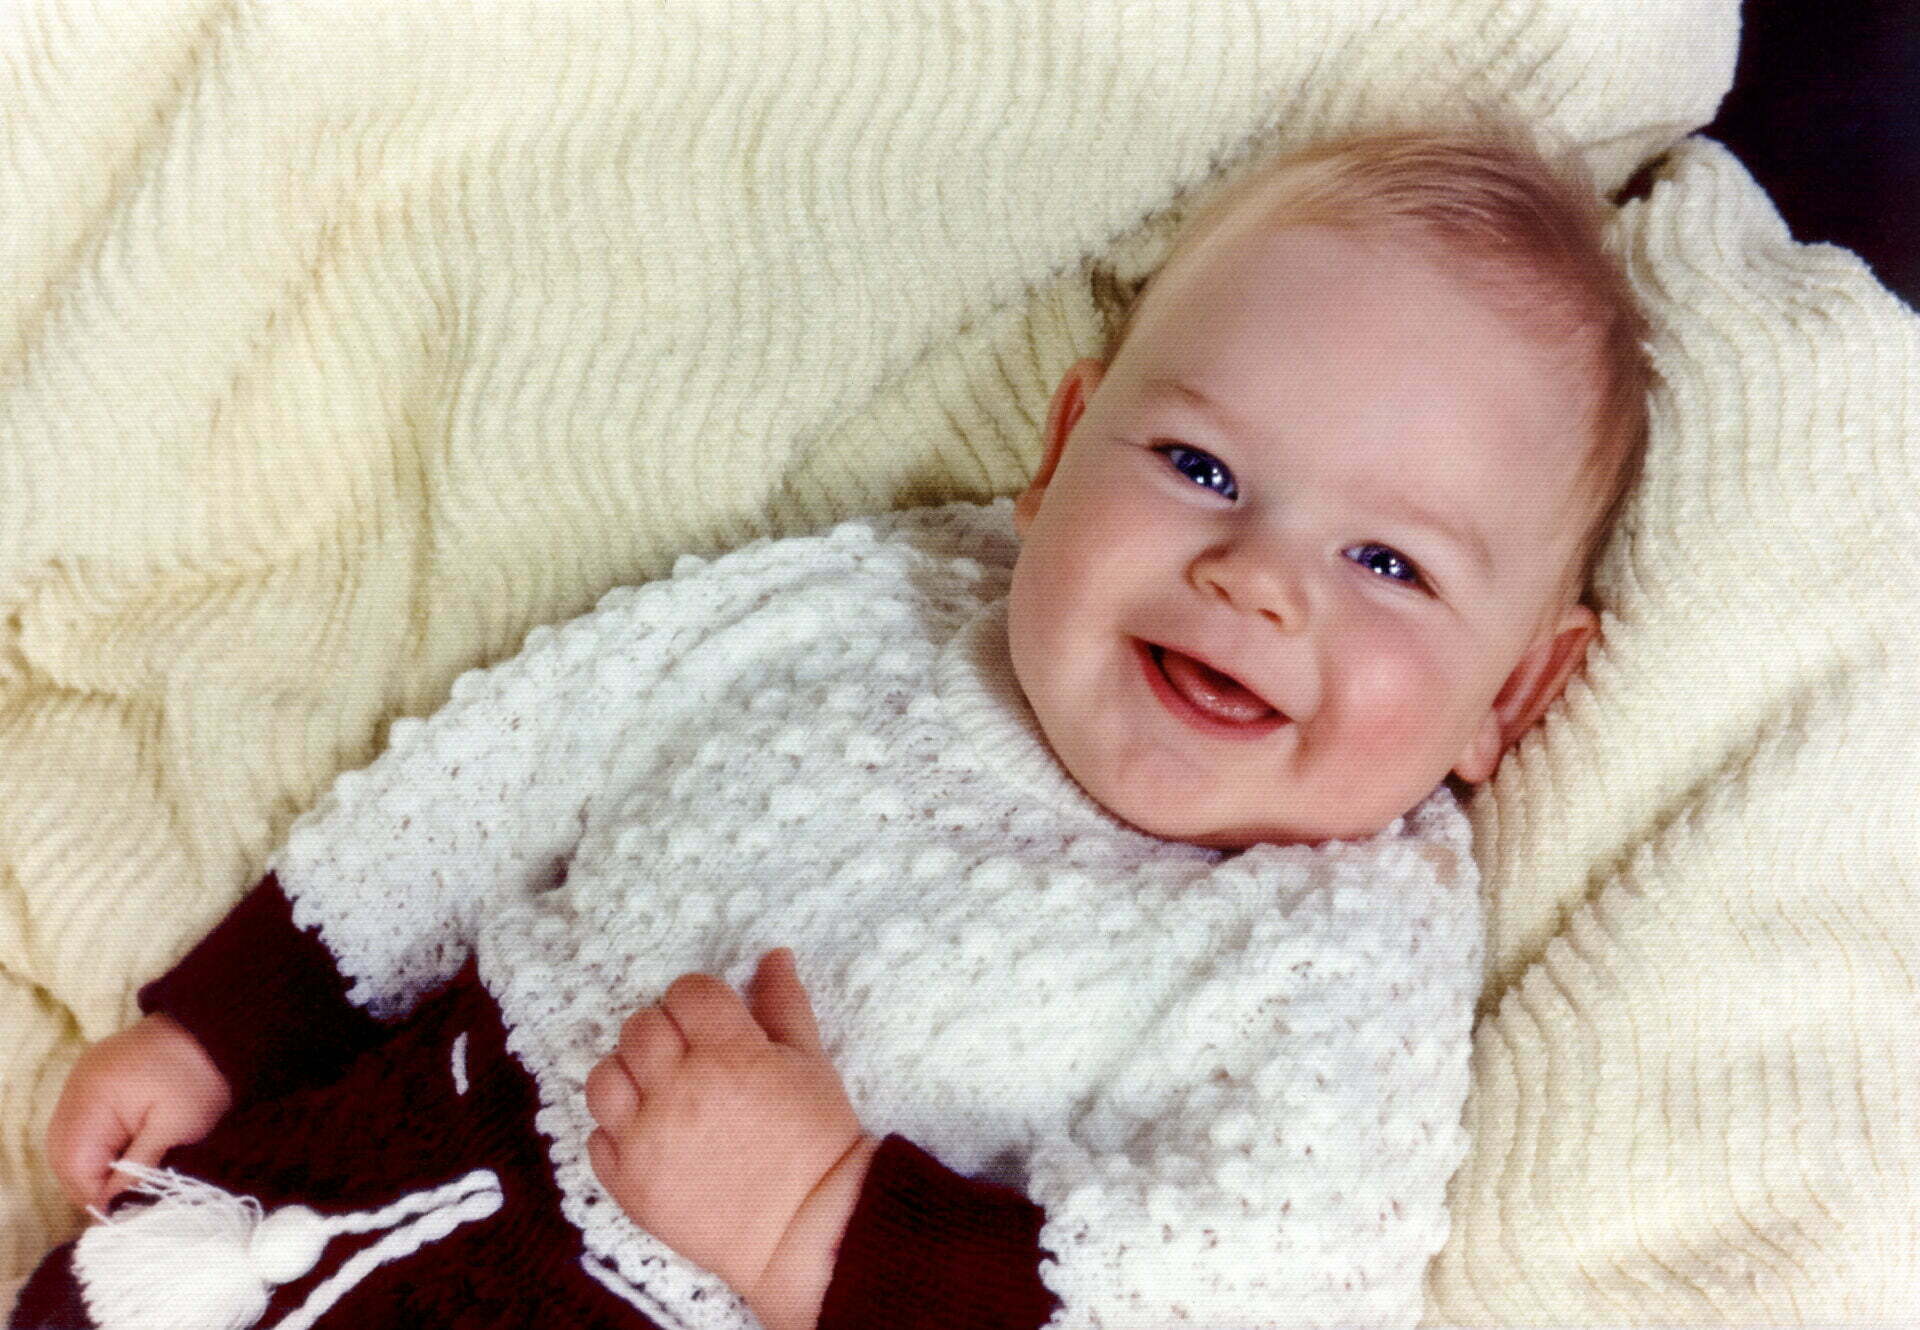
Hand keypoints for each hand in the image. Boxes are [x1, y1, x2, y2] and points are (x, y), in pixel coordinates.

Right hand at [46, 1013, 233, 1212]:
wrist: (216, 1023)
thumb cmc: (202, 1076)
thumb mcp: (176, 1128)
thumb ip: (139, 1167)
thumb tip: (112, 1204)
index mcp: (93, 1099)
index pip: (75, 1165)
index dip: (96, 1195)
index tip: (121, 1213)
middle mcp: (76, 1089)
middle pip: (64, 1155)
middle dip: (88, 1184)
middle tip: (120, 1204)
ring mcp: (81, 1081)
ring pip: (68, 1141)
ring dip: (90, 1166)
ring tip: (121, 1183)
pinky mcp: (93, 1078)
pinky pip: (80, 1121)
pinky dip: (94, 1144)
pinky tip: (118, 1155)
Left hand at [585, 949, 876, 1329]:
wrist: (805, 1231)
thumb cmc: (816, 1142)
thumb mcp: (811, 1062)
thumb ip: (783, 1004)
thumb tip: (772, 955)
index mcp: (728, 1053)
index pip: (686, 993)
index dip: (700, 999)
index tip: (714, 1019)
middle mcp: (678, 1090)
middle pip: (639, 1027)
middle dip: (664, 1029)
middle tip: (691, 1053)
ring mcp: (645, 1140)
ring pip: (603, 1077)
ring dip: (629, 1073)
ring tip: (660, 1089)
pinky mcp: (628, 1185)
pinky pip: (596, 1137)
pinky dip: (617, 1130)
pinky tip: (651, 1133)